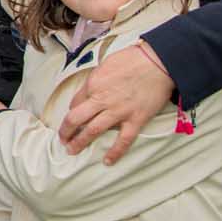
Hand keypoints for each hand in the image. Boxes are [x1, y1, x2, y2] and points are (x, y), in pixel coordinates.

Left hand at [57, 42, 173, 163]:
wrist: (159, 62)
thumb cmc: (134, 59)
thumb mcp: (106, 64)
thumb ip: (97, 79)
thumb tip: (91, 89)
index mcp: (93, 84)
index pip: (75, 102)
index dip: (72, 112)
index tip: (72, 117)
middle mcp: (102, 99)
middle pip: (76, 119)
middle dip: (66, 131)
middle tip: (63, 140)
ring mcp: (118, 111)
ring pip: (93, 131)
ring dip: (80, 142)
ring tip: (72, 151)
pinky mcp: (136, 119)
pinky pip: (123, 140)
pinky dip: (115, 152)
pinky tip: (107, 161)